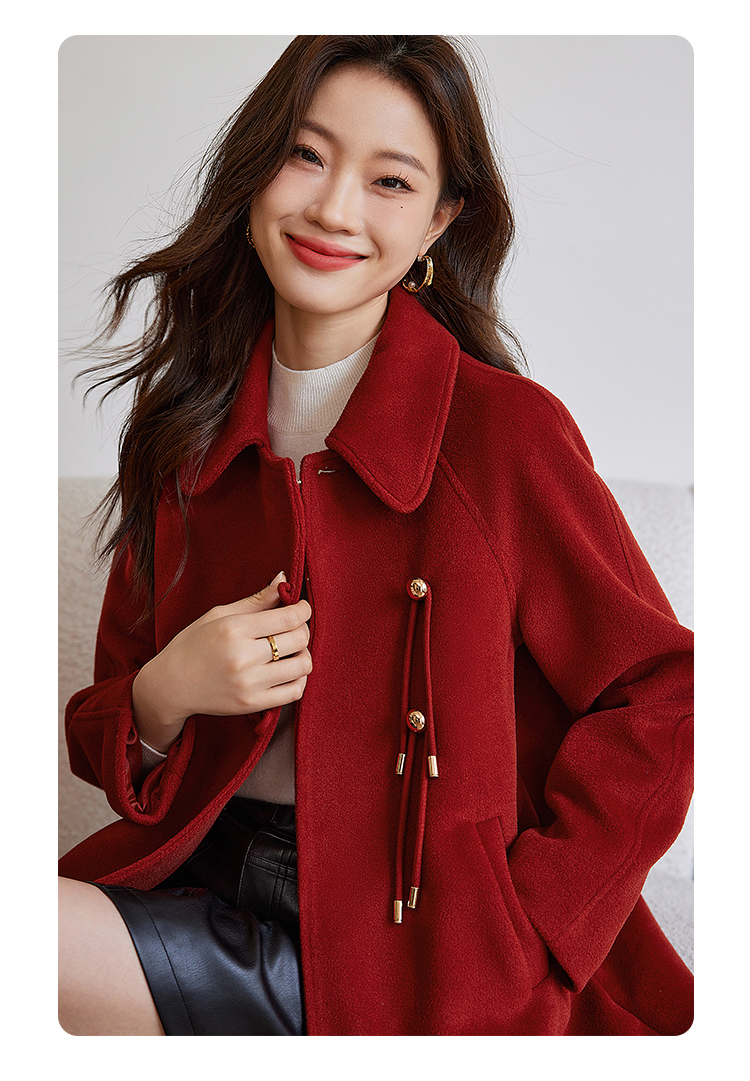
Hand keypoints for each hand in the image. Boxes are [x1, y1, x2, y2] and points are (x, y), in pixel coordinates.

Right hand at [132, 572, 311, 751]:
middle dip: (302, 629)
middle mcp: (243, 657)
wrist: (171, 686)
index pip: (289, 617)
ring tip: (291, 649)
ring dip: (303, 654)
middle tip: (293, 627)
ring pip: (302, 666)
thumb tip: (283, 579)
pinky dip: (299, 678)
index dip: (303, 609)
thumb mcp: (218, 614)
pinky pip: (295, 691)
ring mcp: (249, 684)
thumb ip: (255, 600)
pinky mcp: (253, 704)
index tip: (301, 607)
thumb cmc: (192, 645)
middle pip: (299, 639)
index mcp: (234, 629)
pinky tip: (288, 670)